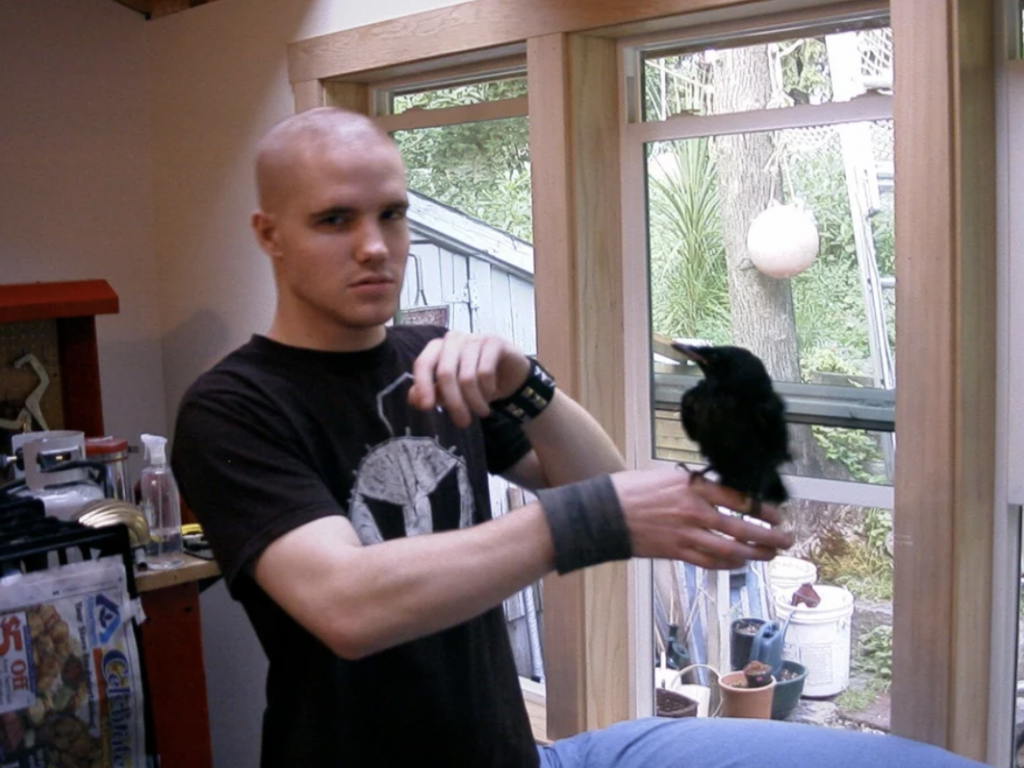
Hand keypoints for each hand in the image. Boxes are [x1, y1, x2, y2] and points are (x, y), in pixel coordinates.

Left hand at [409, 331, 531, 427]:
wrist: (509, 373)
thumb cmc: (475, 381)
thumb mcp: (451, 391)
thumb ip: (432, 393)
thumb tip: (415, 400)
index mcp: (438, 348)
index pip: (423, 363)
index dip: (423, 385)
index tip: (427, 408)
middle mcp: (454, 339)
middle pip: (445, 373)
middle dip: (454, 402)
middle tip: (463, 422)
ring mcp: (474, 338)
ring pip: (467, 376)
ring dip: (475, 401)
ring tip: (481, 412)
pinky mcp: (494, 342)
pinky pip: (486, 371)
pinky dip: (488, 389)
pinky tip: (491, 394)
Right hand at [611, 467, 792, 569]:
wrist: (604, 512)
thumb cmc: (632, 490)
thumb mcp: (668, 477)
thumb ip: (696, 486)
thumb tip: (720, 492)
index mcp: (694, 486)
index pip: (740, 499)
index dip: (764, 510)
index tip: (778, 515)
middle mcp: (694, 511)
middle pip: (743, 528)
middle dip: (770, 537)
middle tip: (786, 540)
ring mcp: (686, 534)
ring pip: (731, 550)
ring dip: (755, 555)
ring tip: (769, 555)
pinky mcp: (676, 552)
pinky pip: (710, 562)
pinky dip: (728, 565)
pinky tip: (739, 564)